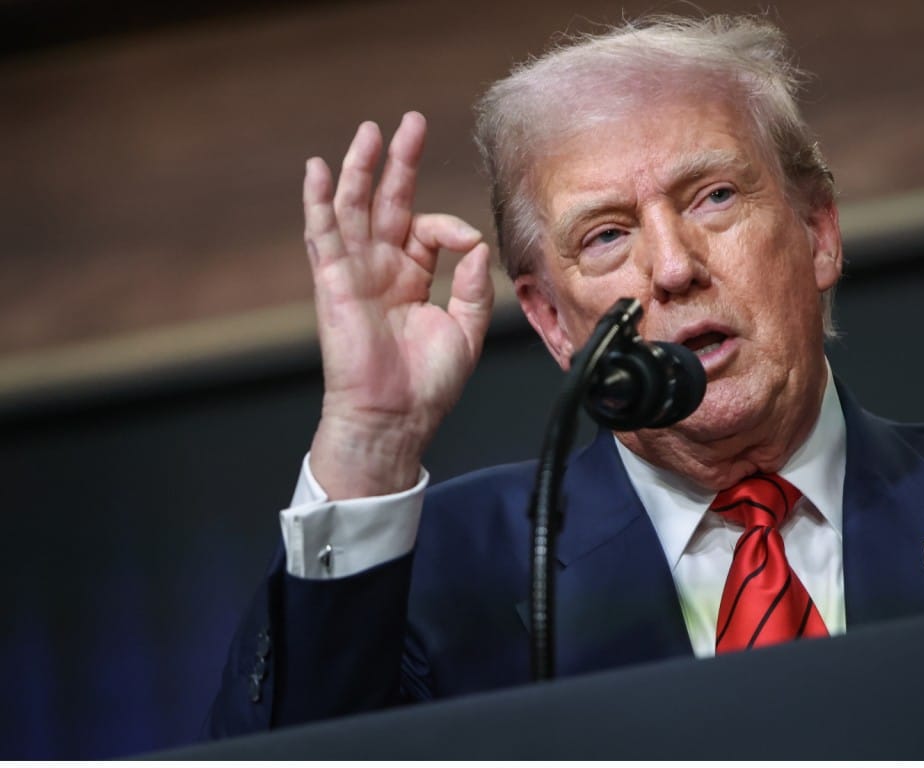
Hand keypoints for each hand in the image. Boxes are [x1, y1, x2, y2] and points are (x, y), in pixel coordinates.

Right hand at [303, 111, 493, 498]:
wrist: (395, 417)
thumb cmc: (426, 384)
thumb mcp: (465, 329)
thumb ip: (472, 284)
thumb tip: (474, 243)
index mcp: (411, 277)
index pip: (426, 229)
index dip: (449, 226)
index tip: (464, 242)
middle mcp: (381, 269)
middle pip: (387, 203)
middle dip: (399, 162)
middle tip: (410, 124)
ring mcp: (355, 273)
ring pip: (353, 209)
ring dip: (360, 169)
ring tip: (369, 132)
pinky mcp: (333, 283)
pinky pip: (323, 235)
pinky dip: (319, 202)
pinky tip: (319, 171)